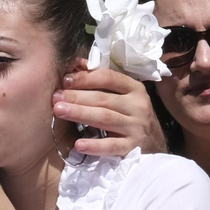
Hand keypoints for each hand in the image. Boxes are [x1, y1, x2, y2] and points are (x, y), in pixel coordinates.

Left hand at [52, 66, 166, 155]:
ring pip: (105, 118)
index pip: (108, 78)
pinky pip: (112, 146)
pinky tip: (78, 144)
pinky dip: (95, 146)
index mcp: (134, 88)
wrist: (154, 142)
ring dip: (80, 114)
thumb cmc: (130, 114)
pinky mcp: (134, 147)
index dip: (85, 78)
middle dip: (76, 97)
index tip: (65, 80)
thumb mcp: (122, 94)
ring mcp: (137, 127)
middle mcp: (138, 105)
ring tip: (59, 112)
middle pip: (103, 98)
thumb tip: (77, 63)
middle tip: (55, 97)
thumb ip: (100, 79)